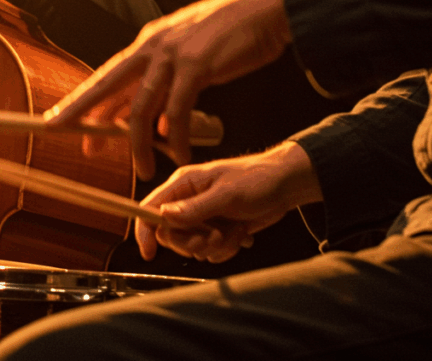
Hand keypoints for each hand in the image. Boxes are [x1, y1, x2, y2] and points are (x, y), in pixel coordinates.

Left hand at [50, 0, 290, 178]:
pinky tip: (179, 153)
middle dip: (82, 114)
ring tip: (142, 170)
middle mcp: (152, 47)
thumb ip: (166, 85)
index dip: (82, 101)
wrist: (264, 9)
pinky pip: (178, 111)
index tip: (59, 121)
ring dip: (137, 144)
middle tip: (65, 139)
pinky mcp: (196, 66)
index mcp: (148, 44)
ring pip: (141, 108)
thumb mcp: (187, 56)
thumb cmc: (230, 33)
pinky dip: (176, 137)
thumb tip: (154, 120)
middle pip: (106, 86)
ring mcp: (172, 56)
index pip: (106, 77)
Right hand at [137, 142, 321, 261]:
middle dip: (192, 242)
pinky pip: (211, 251)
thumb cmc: (257, 179)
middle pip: (170, 235)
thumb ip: (195, 207)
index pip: (151, 208)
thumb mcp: (227, 193)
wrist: (286, 186)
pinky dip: (227, 248)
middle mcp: (188, 201)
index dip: (145, 232)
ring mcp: (203, 217)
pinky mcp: (217, 230)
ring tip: (234, 230)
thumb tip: (164, 216)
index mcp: (183, 184)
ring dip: (215, 246)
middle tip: (213, 238)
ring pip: (192, 246)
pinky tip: (241, 234)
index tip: (149, 253)